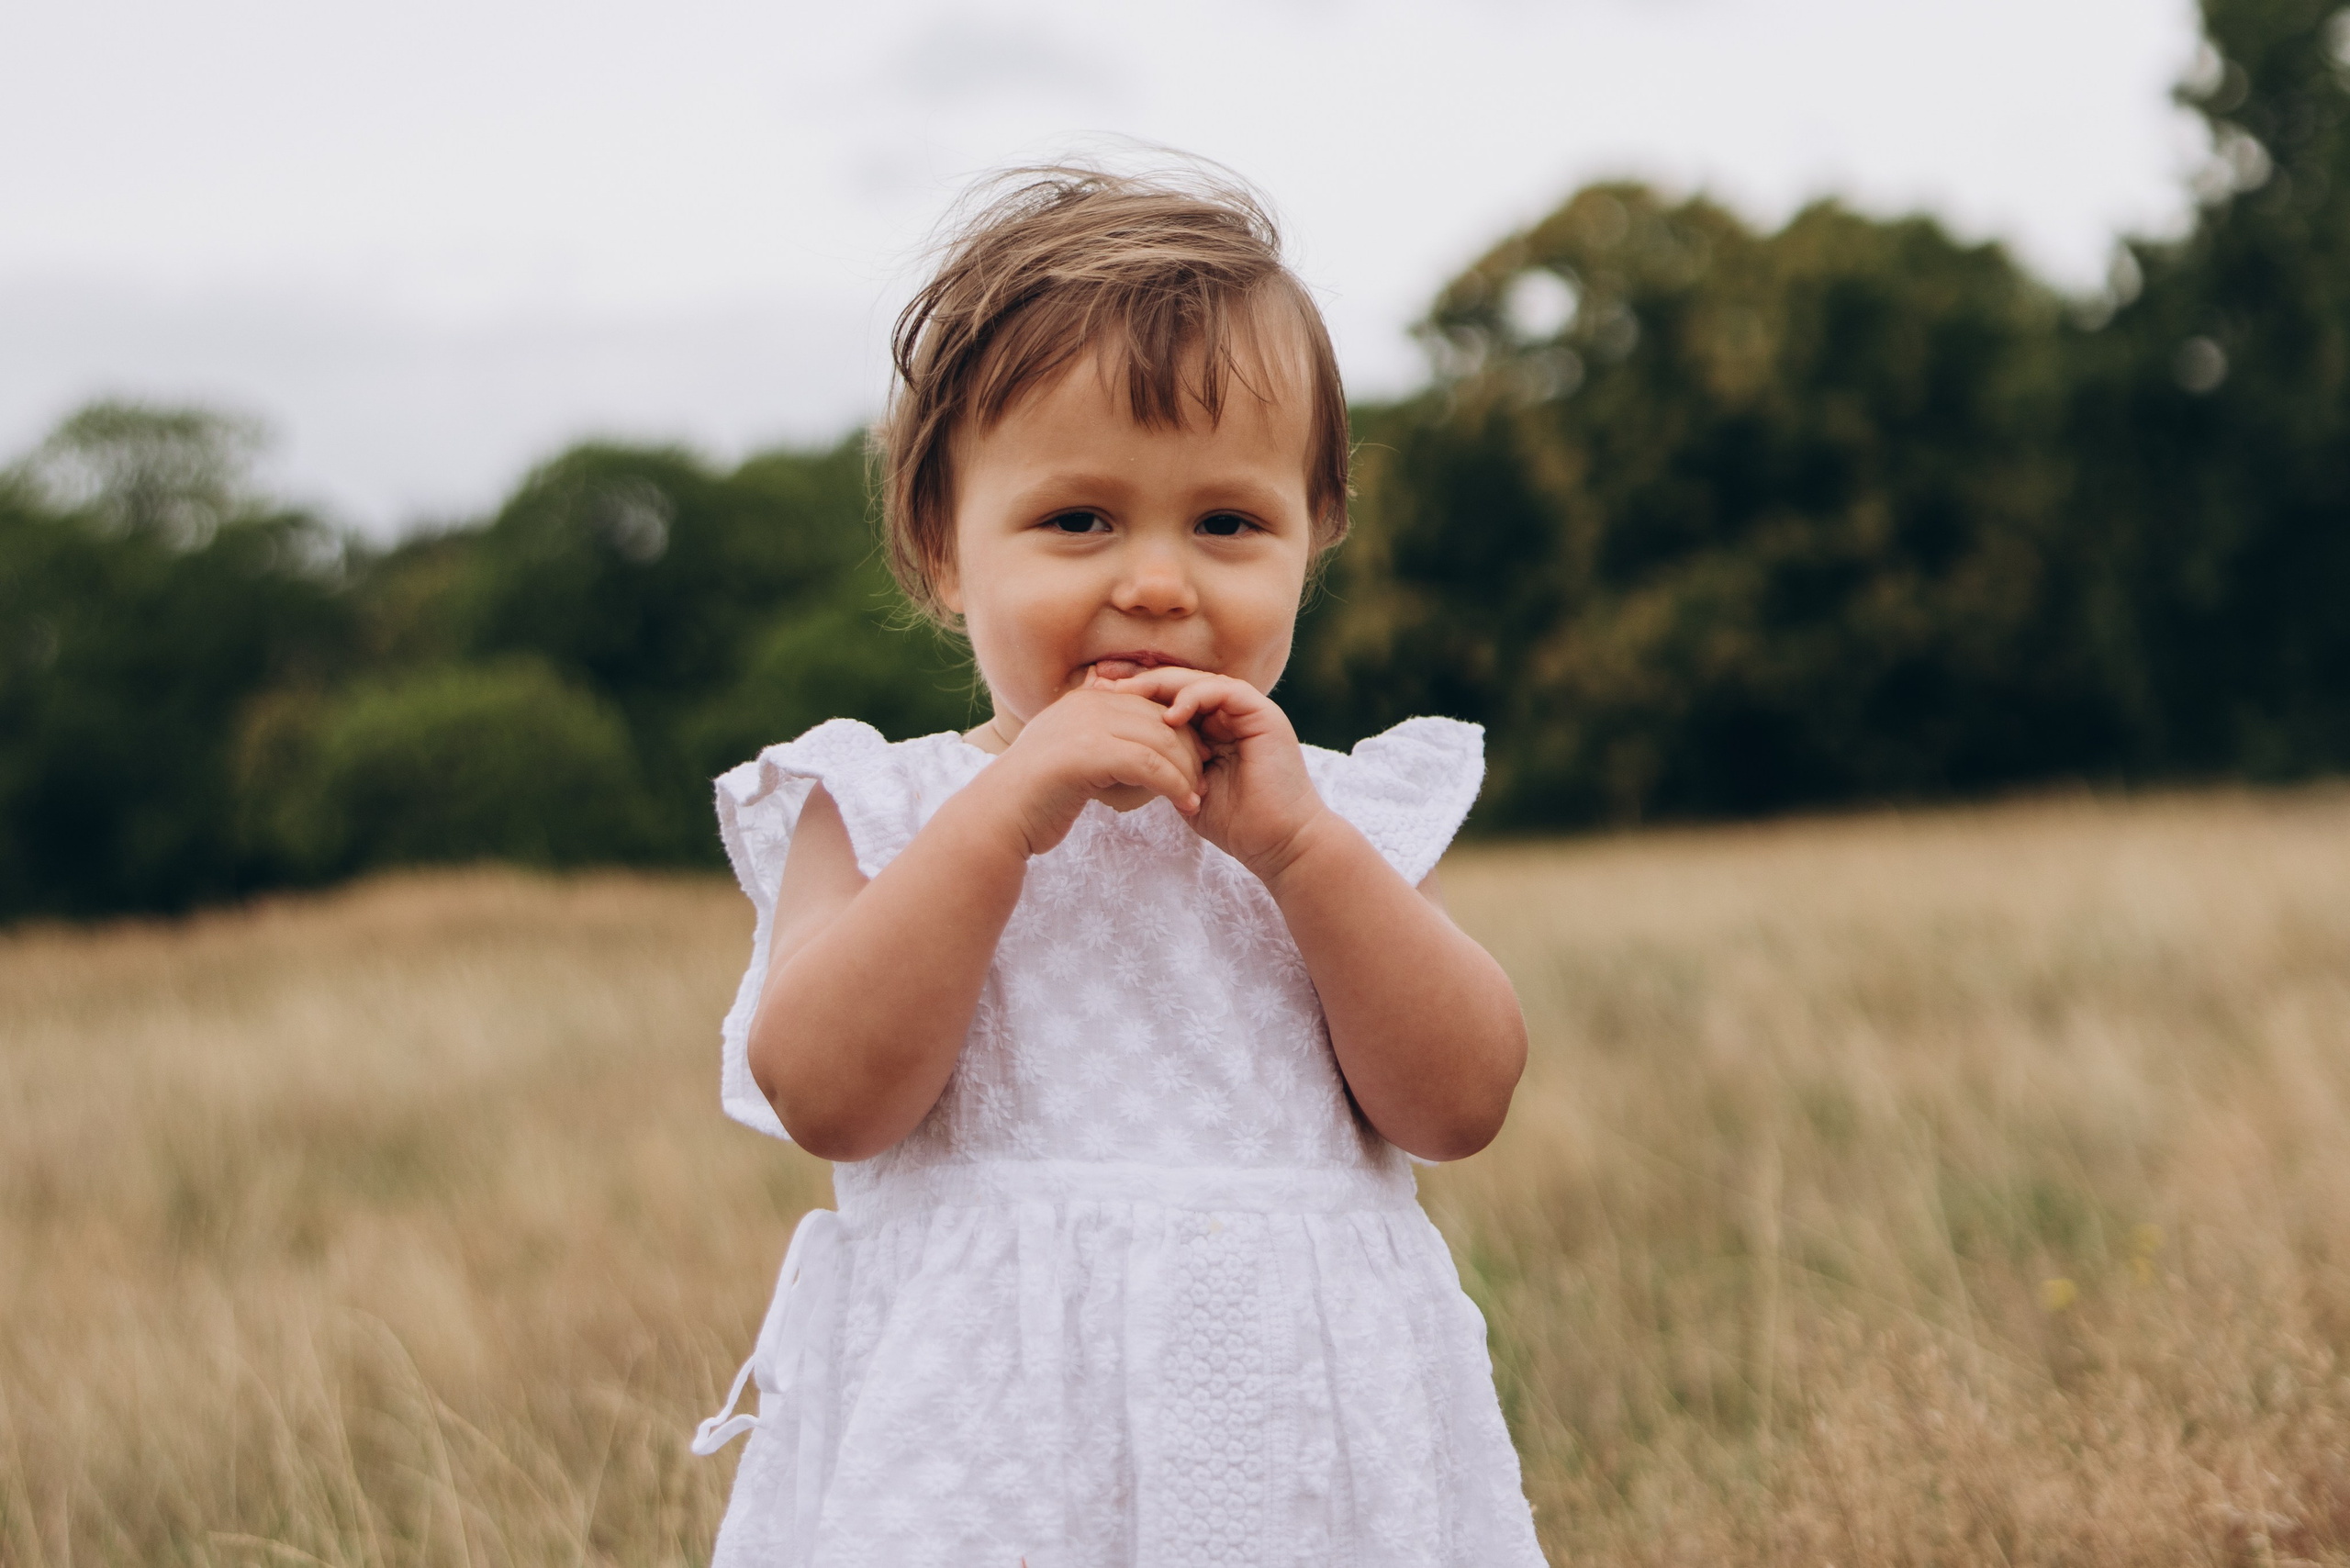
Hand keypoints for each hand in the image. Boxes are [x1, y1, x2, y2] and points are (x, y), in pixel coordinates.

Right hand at [972, 685, 1207, 857]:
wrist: (999, 818)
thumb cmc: (1038, 798)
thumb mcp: (1073, 758)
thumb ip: (1104, 743)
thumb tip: (1146, 748)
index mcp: (1086, 700)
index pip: (1150, 705)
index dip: (1180, 731)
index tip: (1197, 760)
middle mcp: (1087, 703)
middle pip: (1161, 719)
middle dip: (1190, 750)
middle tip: (1205, 779)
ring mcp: (1086, 725)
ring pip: (1161, 741)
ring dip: (1187, 771)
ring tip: (1198, 796)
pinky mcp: (1088, 754)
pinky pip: (1150, 765)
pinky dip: (1174, 785)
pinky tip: (1186, 804)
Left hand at [1092, 666, 1328, 880]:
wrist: (1278, 845)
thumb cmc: (1236, 825)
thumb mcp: (1184, 789)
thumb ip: (1163, 765)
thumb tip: (1120, 754)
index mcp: (1212, 729)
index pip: (1167, 700)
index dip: (1133, 697)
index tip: (1094, 699)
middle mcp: (1229, 715)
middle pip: (1179, 684)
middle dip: (1139, 682)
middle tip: (1101, 682)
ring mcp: (1248, 712)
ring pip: (1199, 681)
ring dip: (1161, 685)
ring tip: (1128, 694)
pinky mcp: (1263, 714)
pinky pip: (1224, 691)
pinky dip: (1195, 697)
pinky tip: (1169, 714)